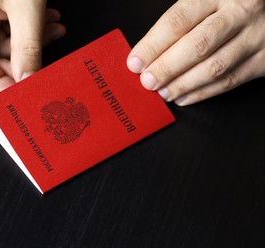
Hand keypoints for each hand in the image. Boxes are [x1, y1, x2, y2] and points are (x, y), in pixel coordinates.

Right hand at [0, 0, 65, 92]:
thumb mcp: (26, 6)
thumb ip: (28, 47)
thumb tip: (28, 80)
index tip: (22, 94)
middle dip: (23, 60)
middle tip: (48, 65)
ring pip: (3, 41)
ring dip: (33, 41)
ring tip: (56, 31)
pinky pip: (7, 26)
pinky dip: (29, 28)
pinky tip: (50, 22)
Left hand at [127, 0, 264, 105]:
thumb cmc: (228, 5)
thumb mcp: (204, 0)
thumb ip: (178, 23)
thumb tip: (145, 55)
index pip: (178, 21)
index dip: (153, 45)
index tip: (135, 62)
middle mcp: (239, 13)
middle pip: (197, 45)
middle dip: (167, 68)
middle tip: (148, 82)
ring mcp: (255, 36)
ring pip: (214, 67)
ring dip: (183, 84)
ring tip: (163, 93)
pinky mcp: (263, 60)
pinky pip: (230, 81)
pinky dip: (203, 93)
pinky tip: (184, 97)